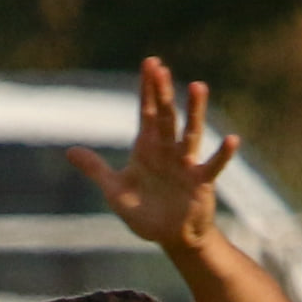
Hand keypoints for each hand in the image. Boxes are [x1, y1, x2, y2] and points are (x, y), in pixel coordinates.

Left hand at [66, 56, 237, 255]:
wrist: (172, 238)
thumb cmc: (146, 214)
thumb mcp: (115, 192)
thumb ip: (96, 170)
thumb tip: (69, 151)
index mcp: (148, 148)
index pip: (146, 111)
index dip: (147, 88)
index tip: (150, 63)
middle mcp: (168, 150)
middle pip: (165, 116)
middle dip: (162, 93)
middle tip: (160, 68)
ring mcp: (186, 164)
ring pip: (190, 132)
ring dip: (194, 111)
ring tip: (198, 86)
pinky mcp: (201, 182)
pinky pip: (213, 165)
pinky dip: (223, 154)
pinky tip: (232, 140)